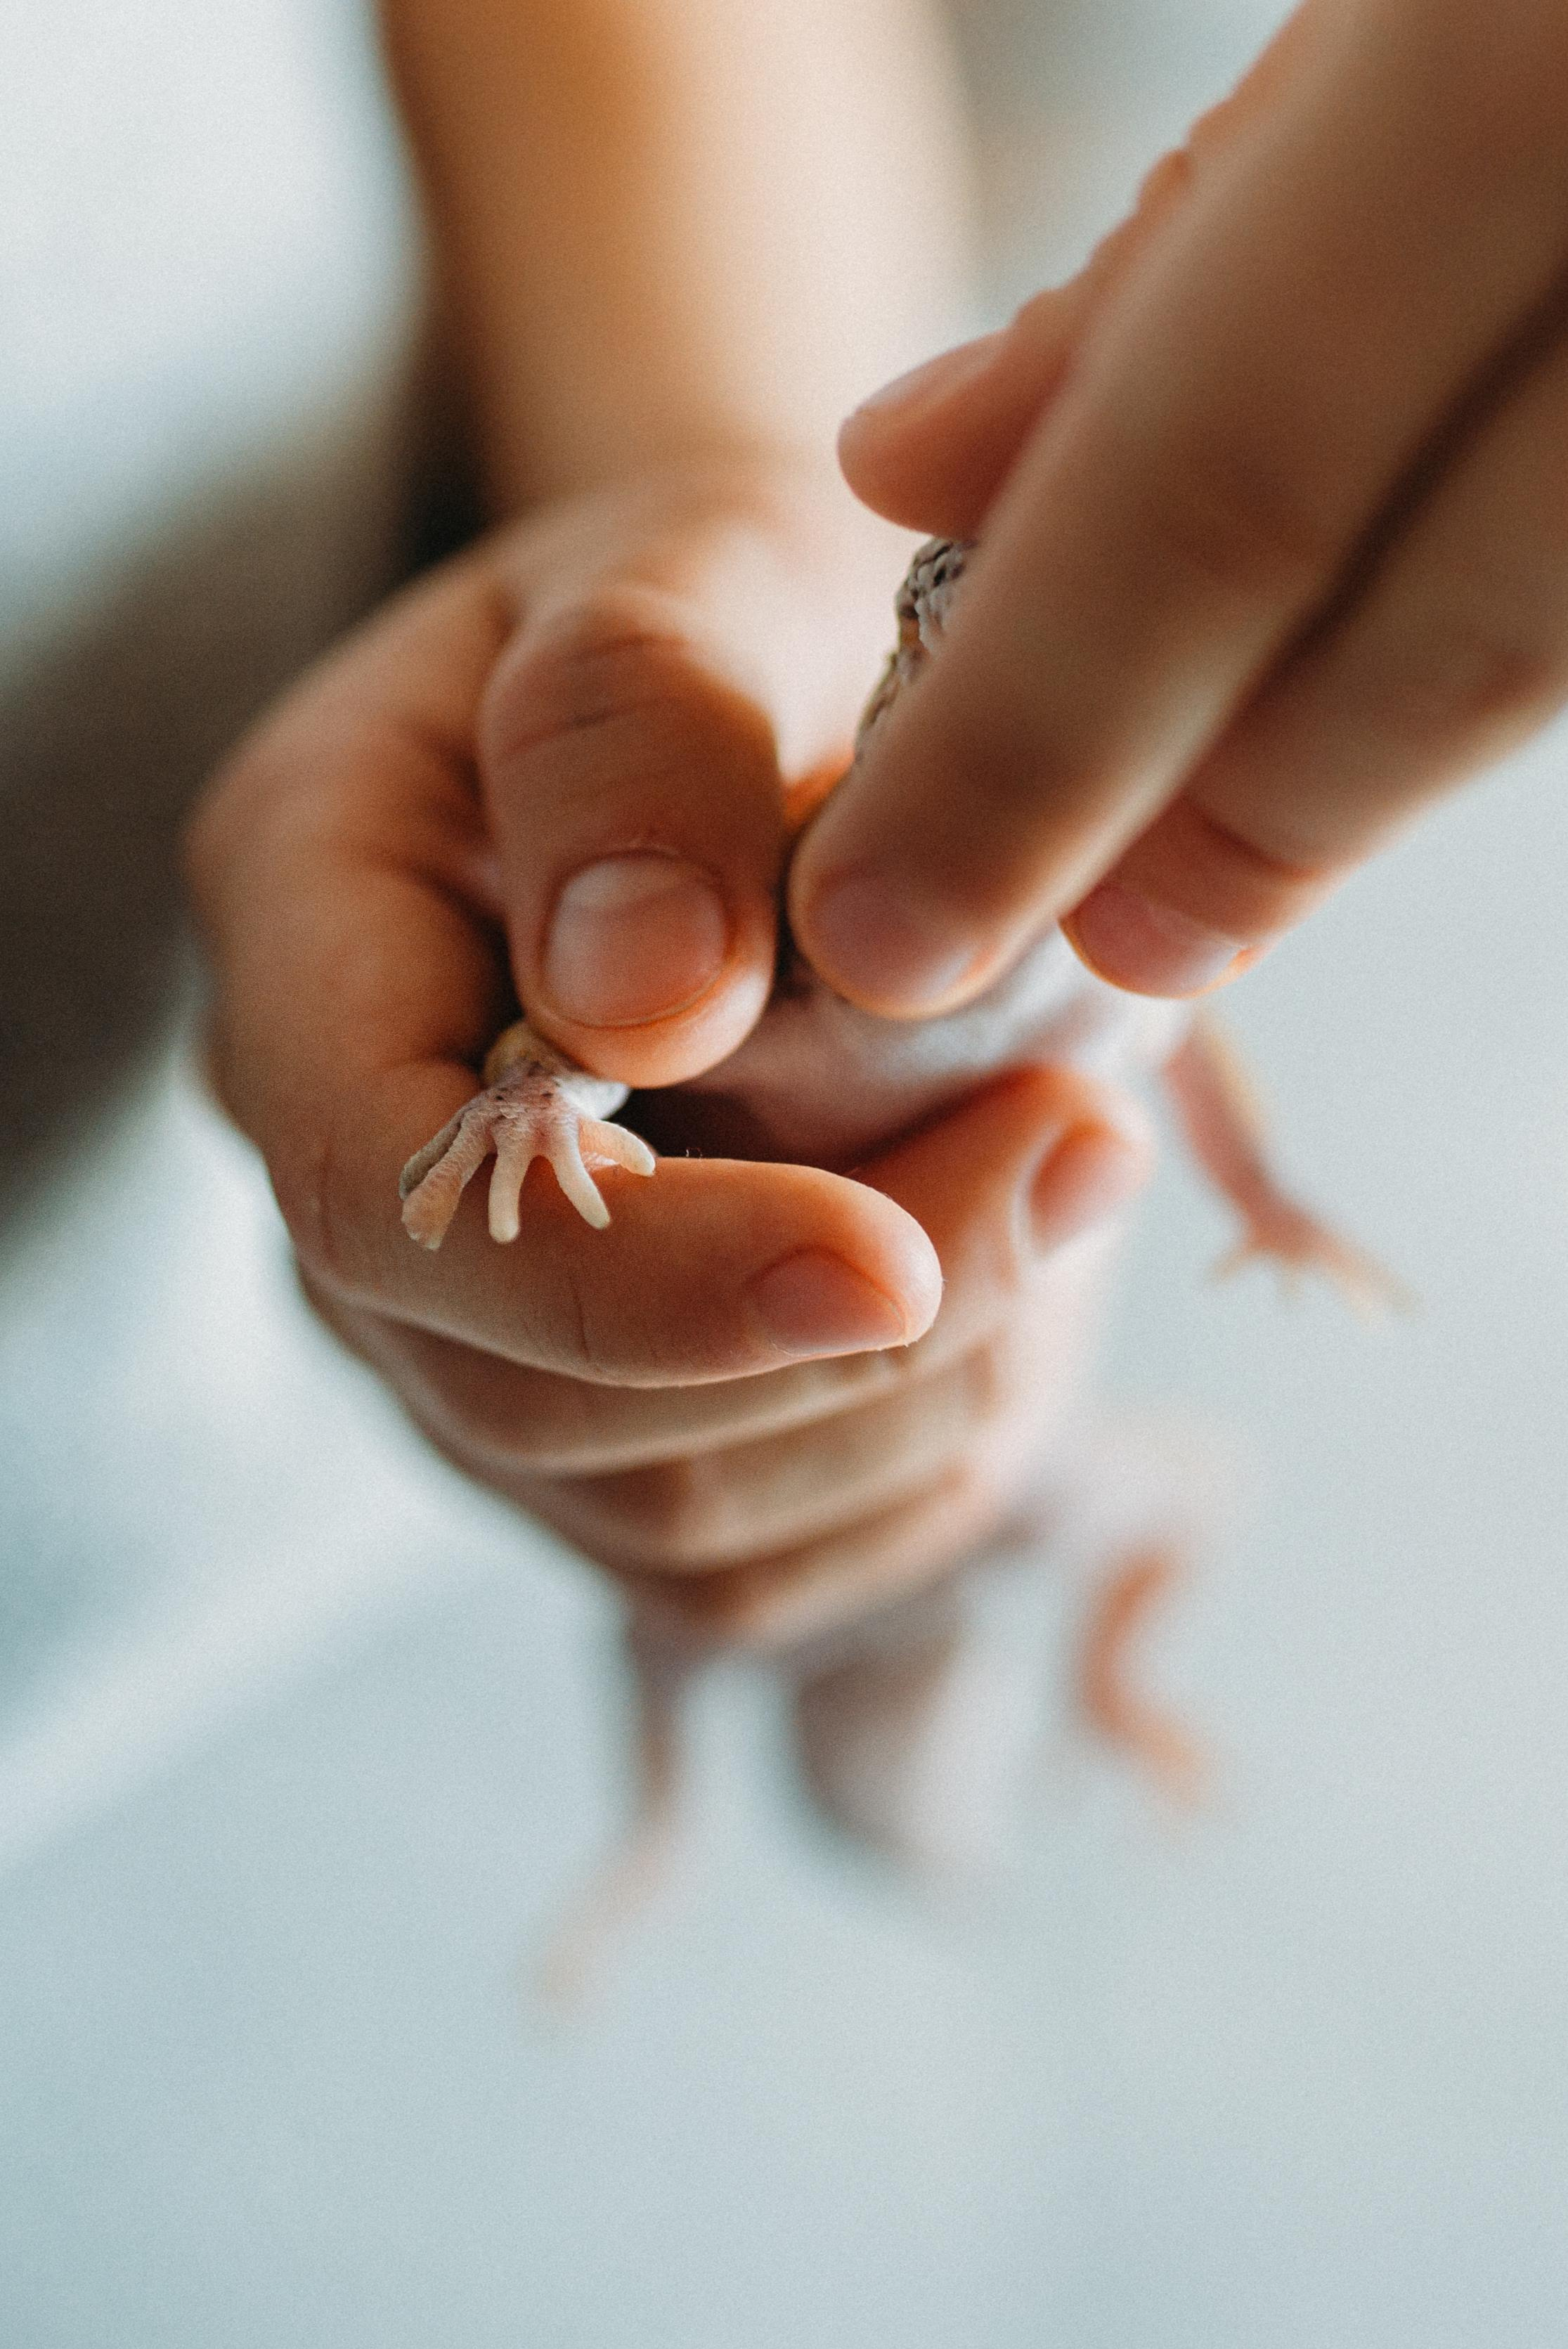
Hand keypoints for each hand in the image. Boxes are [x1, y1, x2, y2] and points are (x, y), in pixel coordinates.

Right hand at [186, 460, 1149, 1639]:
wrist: (759, 699)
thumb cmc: (732, 615)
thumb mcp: (693, 575)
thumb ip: (641, 732)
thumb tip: (643, 999)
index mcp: (308, 921)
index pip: (375, 1192)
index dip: (628, 1275)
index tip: (886, 1257)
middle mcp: (345, 1155)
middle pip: (532, 1397)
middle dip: (840, 1334)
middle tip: (1084, 1142)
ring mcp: (454, 1314)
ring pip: (663, 1511)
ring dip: (914, 1399)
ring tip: (1075, 1174)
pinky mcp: (590, 1410)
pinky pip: (746, 1558)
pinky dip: (919, 1468)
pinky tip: (1022, 1294)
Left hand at [789, 0, 1567, 1007]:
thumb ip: (1174, 233)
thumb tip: (905, 470)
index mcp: (1517, 53)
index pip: (1230, 464)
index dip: (1039, 736)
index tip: (889, 929)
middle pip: (1448, 626)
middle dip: (1231, 833)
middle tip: (1091, 953)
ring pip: (1556, 642)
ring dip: (1364, 784)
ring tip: (1206, 878)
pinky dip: (1492, 659)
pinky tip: (1377, 708)